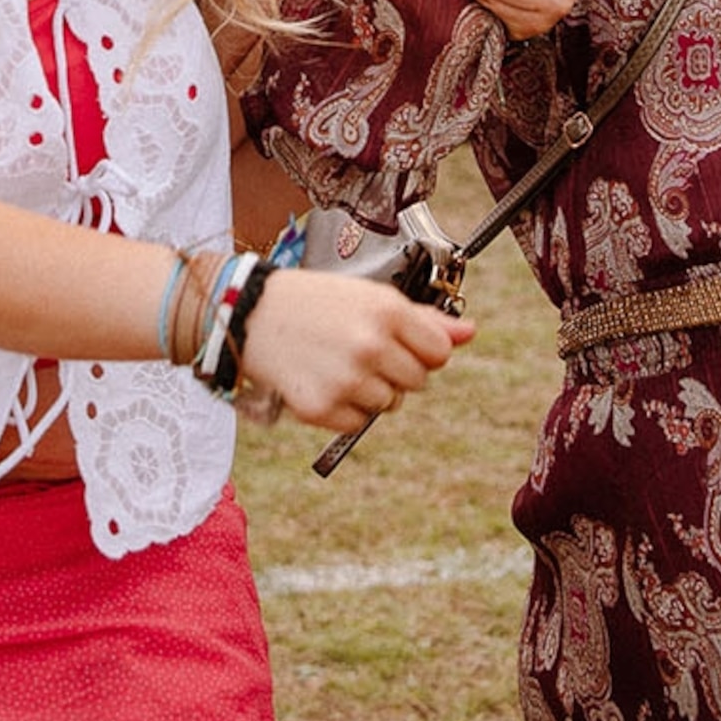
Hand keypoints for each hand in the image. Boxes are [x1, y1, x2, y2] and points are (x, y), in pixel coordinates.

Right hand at [239, 268, 472, 433]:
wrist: (250, 313)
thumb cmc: (315, 302)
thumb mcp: (370, 297)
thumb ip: (423, 319)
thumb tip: (470, 332)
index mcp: (387, 311)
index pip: (440, 352)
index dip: (421, 349)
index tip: (397, 340)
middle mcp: (371, 346)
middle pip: (417, 382)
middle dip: (396, 370)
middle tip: (360, 349)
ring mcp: (347, 380)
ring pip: (389, 404)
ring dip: (370, 390)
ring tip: (338, 362)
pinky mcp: (323, 408)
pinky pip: (358, 423)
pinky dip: (344, 409)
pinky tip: (323, 379)